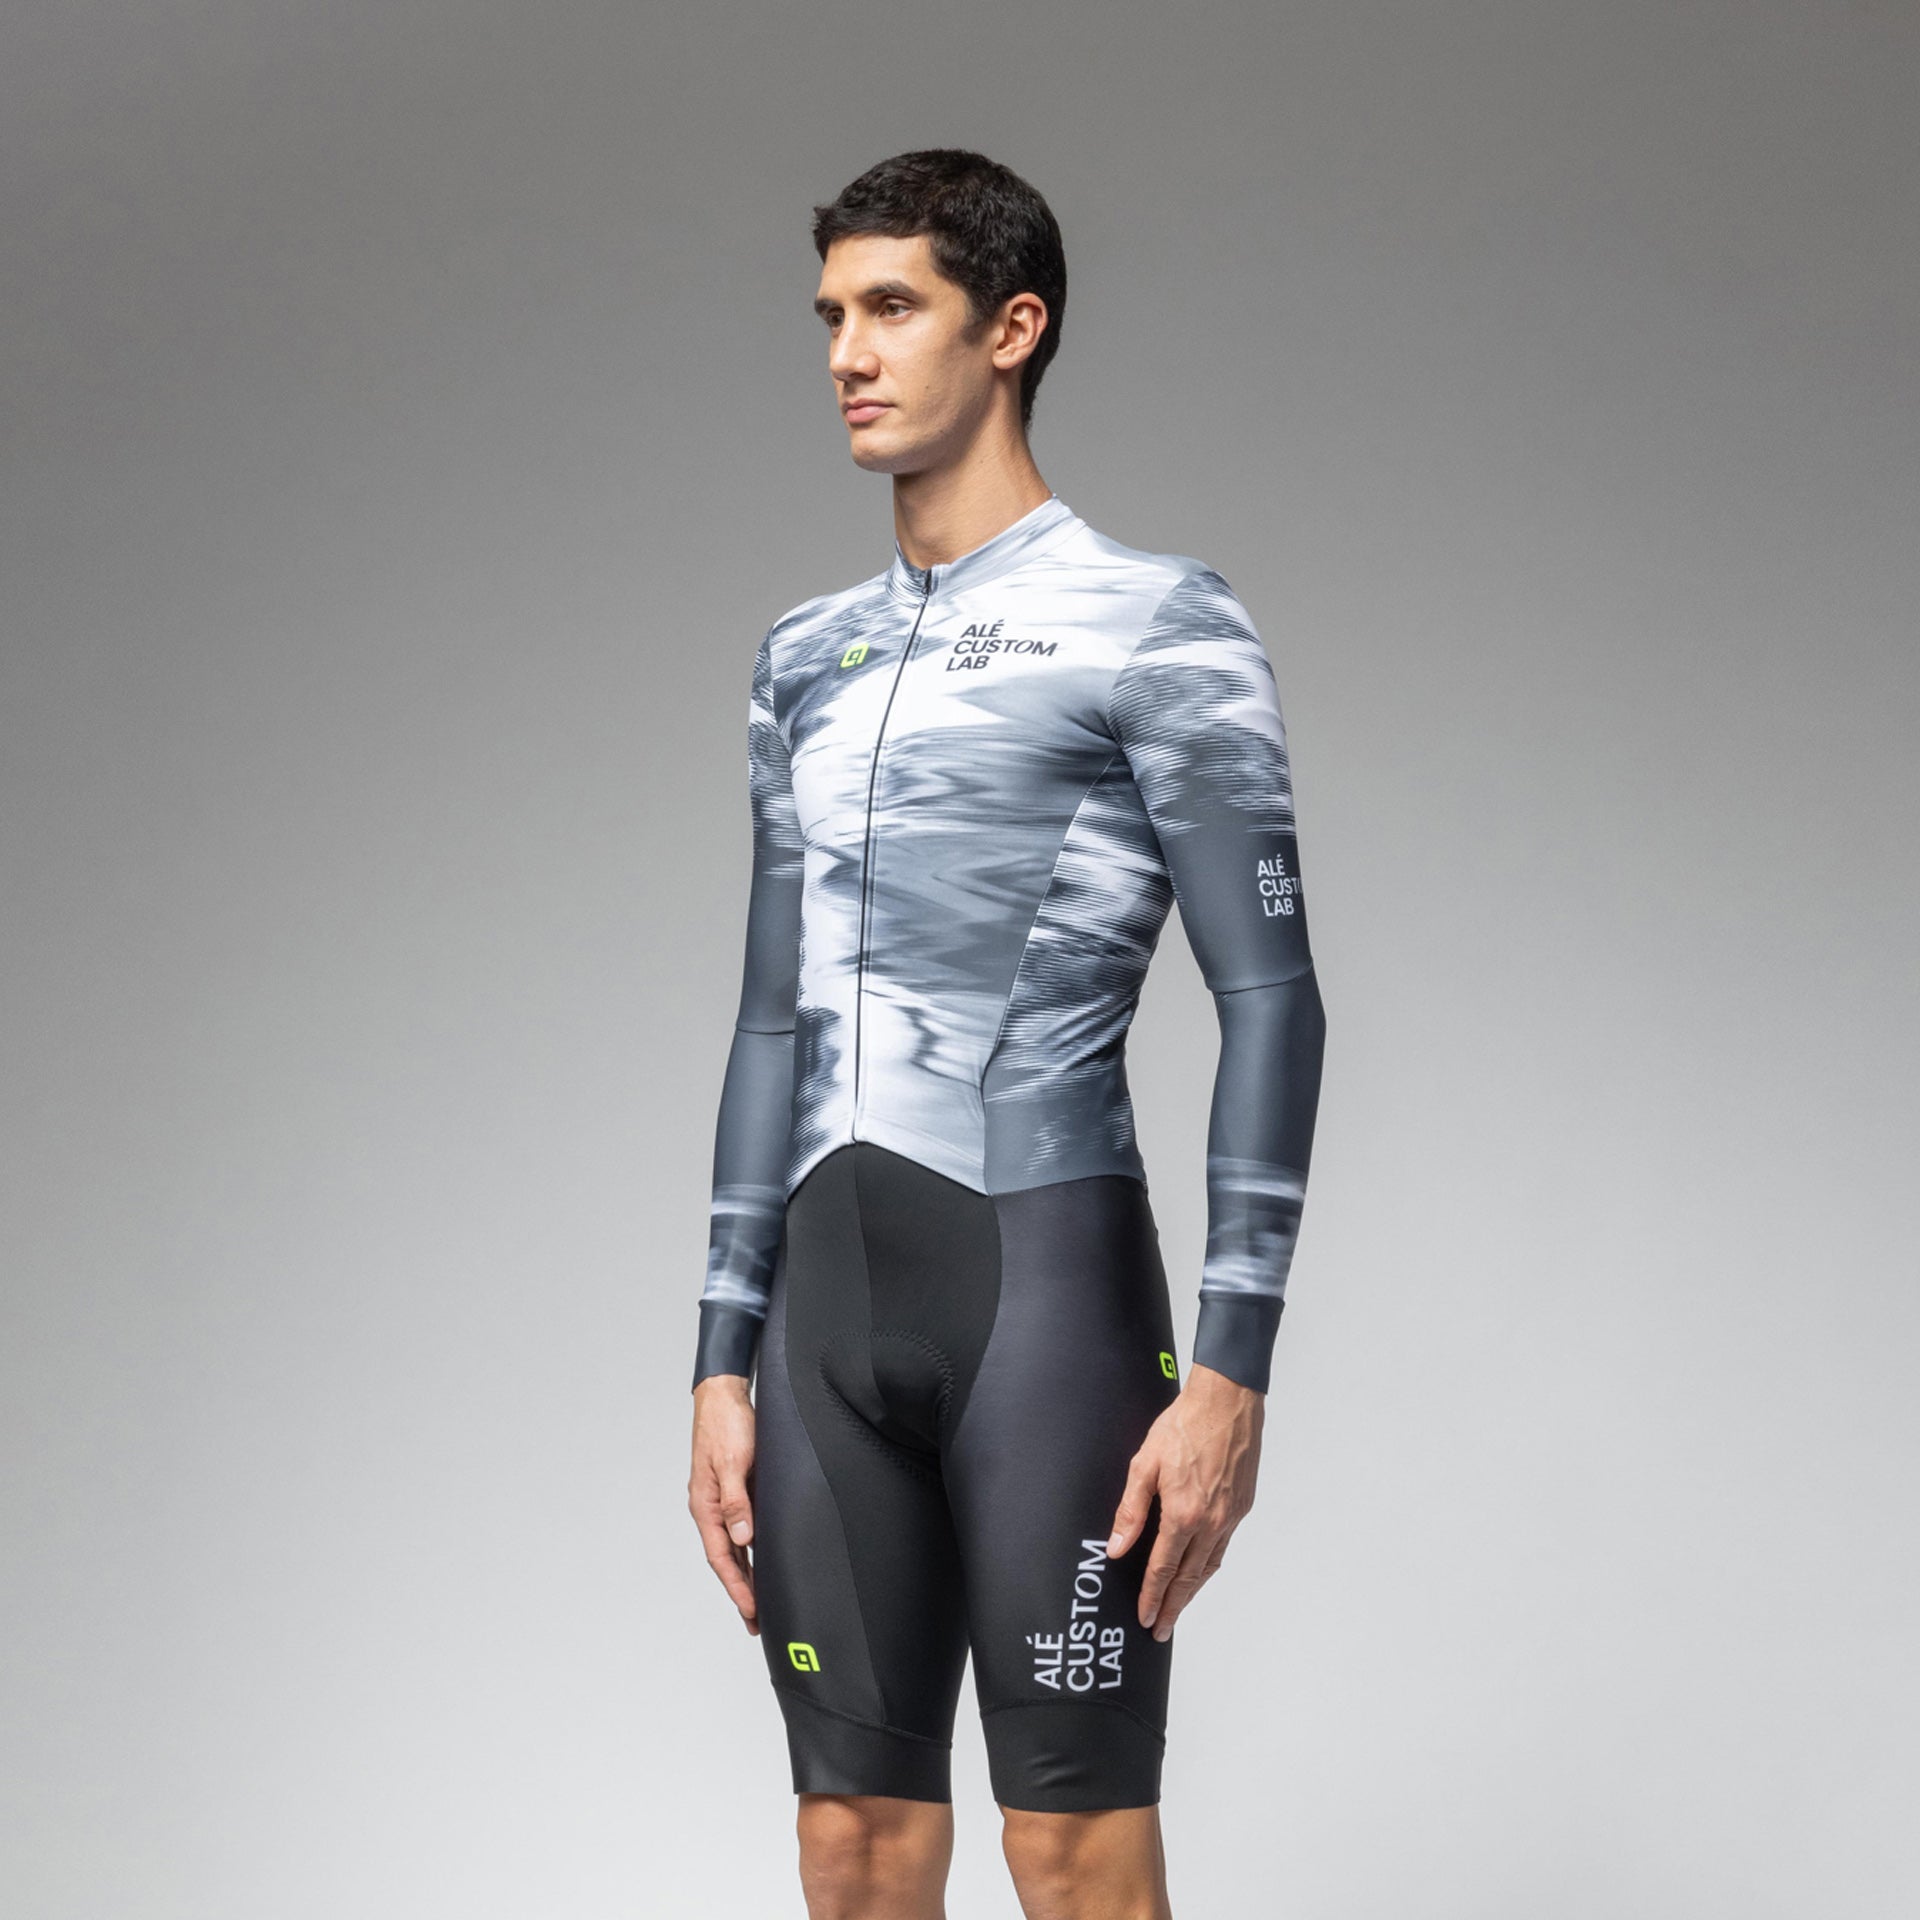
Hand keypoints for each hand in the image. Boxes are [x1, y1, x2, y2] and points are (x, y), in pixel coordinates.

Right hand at [689, 1374, 759, 1634]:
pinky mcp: (735, 1490)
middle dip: (741, 1591)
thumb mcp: (733, 1463)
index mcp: (705, 1506)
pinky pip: (743, 1528)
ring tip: (761, 1602)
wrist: (724, 1395)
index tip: (752, 1612)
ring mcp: (722, 1500)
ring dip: (747, 1574)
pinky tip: (764, 1561)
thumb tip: (743, 1539)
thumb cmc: (726, 1425)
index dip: (738, 1587)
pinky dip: (752, 1549)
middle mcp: (711, 1508)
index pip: (722, 1557)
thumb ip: (737, 1502)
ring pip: (735, 1547)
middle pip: (727, 1559)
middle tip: (756, 1622)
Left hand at [1104, 1362, 1264, 1640]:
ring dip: (1193, 1591)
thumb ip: (1130, 1510)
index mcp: (1183, 1515)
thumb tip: (1117, 1548)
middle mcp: (1210, 1523)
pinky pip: (1223, 1547)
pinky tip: (1201, 1570)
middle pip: (1189, 1578)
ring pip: (1209, 1566)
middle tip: (1161, 1629)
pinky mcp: (1243, 1506)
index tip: (1144, 1617)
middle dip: (1173, 1606)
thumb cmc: (1184, 1426)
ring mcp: (1230, 1517)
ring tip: (1178, 1608)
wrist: (1227, 1401)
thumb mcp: (1145, 1463)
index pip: (1163, 1568)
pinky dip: (1209, 1566)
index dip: (1151, 1596)